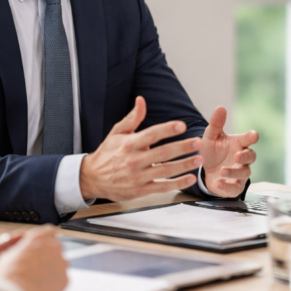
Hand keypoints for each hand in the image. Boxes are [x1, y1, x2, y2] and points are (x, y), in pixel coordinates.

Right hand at [0, 225, 67, 290]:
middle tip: (36, 266)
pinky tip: (42, 288)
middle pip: (56, 247)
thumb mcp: (9, 253)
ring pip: (60, 263)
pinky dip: (55, 283)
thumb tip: (24, 251)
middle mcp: (53, 247)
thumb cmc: (9, 274)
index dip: (43, 240)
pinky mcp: (65, 278)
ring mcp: (61, 263)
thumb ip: (23, 248)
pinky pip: (61, 279)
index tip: (39, 247)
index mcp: (39, 237)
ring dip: (52, 268)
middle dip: (48, 255)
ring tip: (38, 279)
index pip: (48, 231)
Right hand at [79, 96, 202, 200]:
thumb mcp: (117, 133)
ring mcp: (137, 176)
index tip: (182, 126)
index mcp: (129, 144)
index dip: (167, 129)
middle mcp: (133, 160)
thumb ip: (132, 118)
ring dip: (184, 165)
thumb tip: (141, 100)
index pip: (151, 134)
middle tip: (198, 142)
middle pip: (162, 153)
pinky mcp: (140, 190)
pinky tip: (189, 178)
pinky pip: (162, 187)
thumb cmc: (107, 154)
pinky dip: (177, 183)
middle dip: (182, 147)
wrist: (92, 178)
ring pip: (165, 170)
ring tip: (199, 159)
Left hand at [199, 106, 257, 197]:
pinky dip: (227, 186)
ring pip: (244, 173)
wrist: (204, 171)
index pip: (248, 139)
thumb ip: (216, 123)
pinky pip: (235, 188)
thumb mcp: (211, 137)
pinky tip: (219, 182)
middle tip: (237, 156)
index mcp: (238, 144)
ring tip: (222, 171)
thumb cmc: (212, 151)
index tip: (254, 135)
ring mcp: (239, 173)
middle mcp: (242, 158)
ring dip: (234, 172)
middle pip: (251, 156)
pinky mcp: (234, 186)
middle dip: (246, 156)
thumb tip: (220, 107)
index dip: (251, 137)